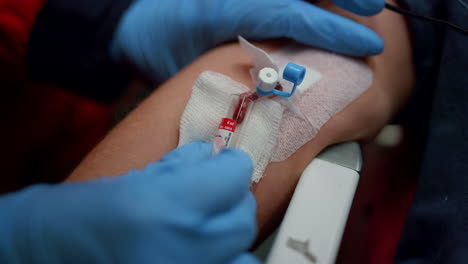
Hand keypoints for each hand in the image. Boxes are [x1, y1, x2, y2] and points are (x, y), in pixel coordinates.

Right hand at [0, 142, 258, 263]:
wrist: (48, 255)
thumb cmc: (79, 214)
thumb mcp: (132, 177)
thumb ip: (182, 164)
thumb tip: (213, 155)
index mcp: (163, 206)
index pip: (233, 176)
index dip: (231, 165)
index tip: (224, 163)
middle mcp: (180, 247)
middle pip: (242, 217)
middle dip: (233, 198)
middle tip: (215, 191)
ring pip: (241, 250)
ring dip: (230, 233)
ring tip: (209, 224)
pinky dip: (224, 259)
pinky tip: (203, 249)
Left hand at [111, 0, 384, 81]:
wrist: (132, 19)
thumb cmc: (158, 49)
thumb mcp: (190, 68)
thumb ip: (235, 73)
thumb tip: (283, 93)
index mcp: (221, 9)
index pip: (288, 13)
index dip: (332, 30)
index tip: (368, 46)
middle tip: (376, 7)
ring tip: (364, 1)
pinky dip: (308, 0)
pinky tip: (325, 2)